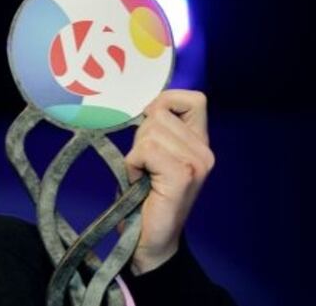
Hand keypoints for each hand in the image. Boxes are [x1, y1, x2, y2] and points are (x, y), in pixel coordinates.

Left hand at [124, 89, 214, 274]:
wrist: (150, 239)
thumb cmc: (146, 196)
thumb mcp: (152, 155)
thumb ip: (156, 130)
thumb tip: (145, 106)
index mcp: (199, 142)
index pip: (192, 98)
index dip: (164, 102)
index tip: (149, 126)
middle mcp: (204, 151)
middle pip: (160, 112)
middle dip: (141, 135)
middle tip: (144, 165)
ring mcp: (197, 163)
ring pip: (150, 131)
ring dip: (136, 153)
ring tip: (144, 175)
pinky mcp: (183, 176)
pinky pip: (146, 150)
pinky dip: (133, 163)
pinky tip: (141, 182)